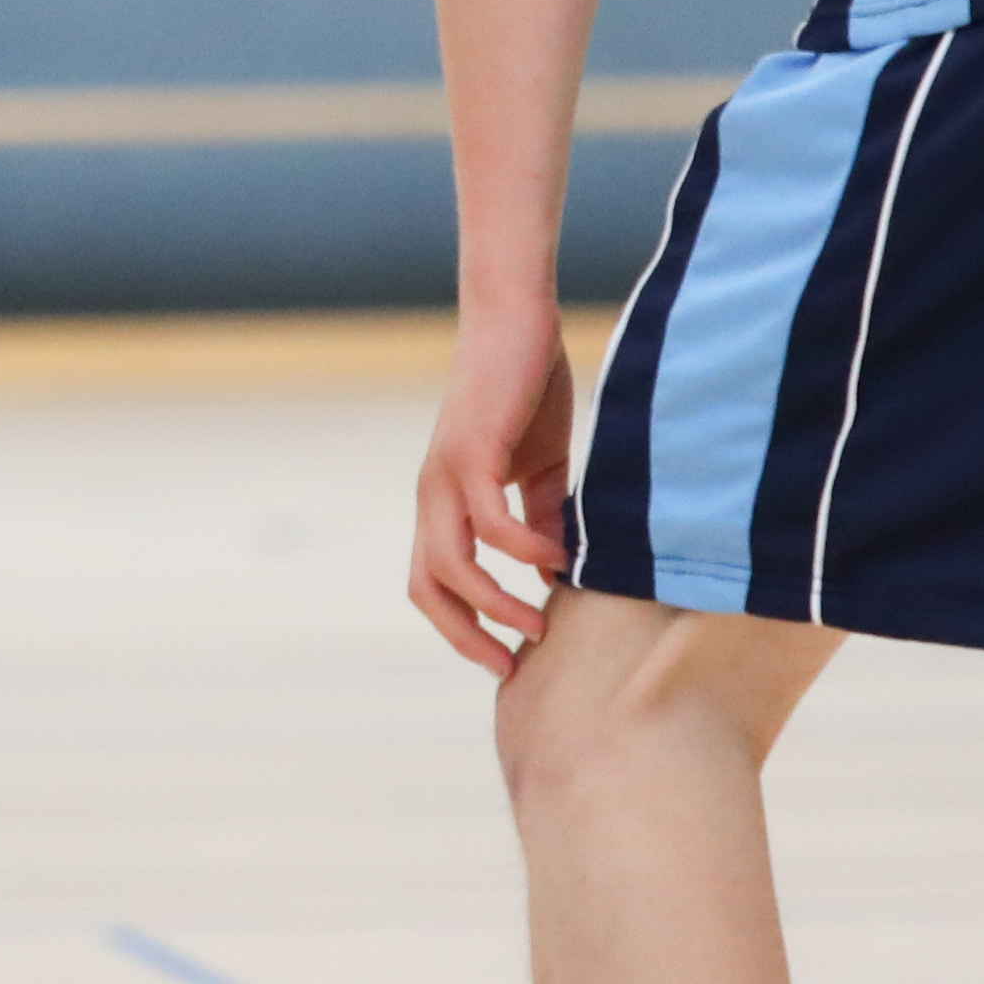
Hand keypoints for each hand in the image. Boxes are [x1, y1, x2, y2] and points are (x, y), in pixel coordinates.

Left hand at [409, 308, 578, 672]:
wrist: (517, 320)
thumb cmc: (525, 389)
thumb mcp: (538, 467)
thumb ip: (541, 518)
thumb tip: (555, 574)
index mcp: (444, 503)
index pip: (431, 583)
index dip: (460, 625)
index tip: (504, 655)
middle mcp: (433, 495)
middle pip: (426, 588)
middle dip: (464, 635)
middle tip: (512, 663)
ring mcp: (446, 475)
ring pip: (450, 564)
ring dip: (494, 603)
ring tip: (539, 622)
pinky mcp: (471, 451)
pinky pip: (489, 520)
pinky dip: (521, 549)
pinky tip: (557, 556)